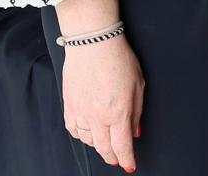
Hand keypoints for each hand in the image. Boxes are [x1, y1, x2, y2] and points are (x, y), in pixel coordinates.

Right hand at [61, 35, 141, 170]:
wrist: (92, 43)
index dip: (126, 159)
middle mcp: (98, 117)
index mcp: (118, 113)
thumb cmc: (118, 58)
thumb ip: (136, 112)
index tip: (130, 165)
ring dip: (98, 146)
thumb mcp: (138, 84)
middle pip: (104, 148)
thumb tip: (135, 131)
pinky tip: (87, 133)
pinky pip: (73, 129)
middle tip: (118, 159)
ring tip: (105, 144)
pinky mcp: (69, 106)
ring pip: (88, 141)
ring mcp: (81, 113)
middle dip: (113, 157)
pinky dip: (81, 135)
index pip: (122, 146)